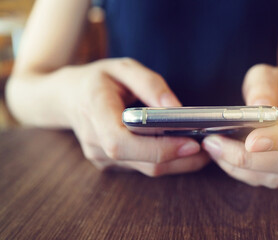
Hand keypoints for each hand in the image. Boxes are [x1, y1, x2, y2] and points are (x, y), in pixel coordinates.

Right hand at [63, 58, 209, 174]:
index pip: (122, 142)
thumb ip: (150, 84)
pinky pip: (141, 167)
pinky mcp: (109, 162)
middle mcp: (95, 141)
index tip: (191, 142)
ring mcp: (100, 156)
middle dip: (179, 159)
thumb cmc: (98, 79)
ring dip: (177, 162)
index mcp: (94, 111)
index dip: (158, 148)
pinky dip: (164, 160)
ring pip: (145, 169)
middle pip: (141, 162)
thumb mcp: (123, 68)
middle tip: (209, 148)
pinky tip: (180, 148)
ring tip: (201, 148)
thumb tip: (177, 109)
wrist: (68, 97)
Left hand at [202, 64, 277, 187]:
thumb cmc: (277, 86)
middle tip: (212, 142)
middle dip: (244, 156)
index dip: (277, 138)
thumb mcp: (268, 74)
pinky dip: (235, 170)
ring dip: (235, 164)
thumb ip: (263, 86)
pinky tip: (218, 154)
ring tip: (211, 146)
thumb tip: (259, 105)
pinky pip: (258, 180)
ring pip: (270, 176)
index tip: (251, 142)